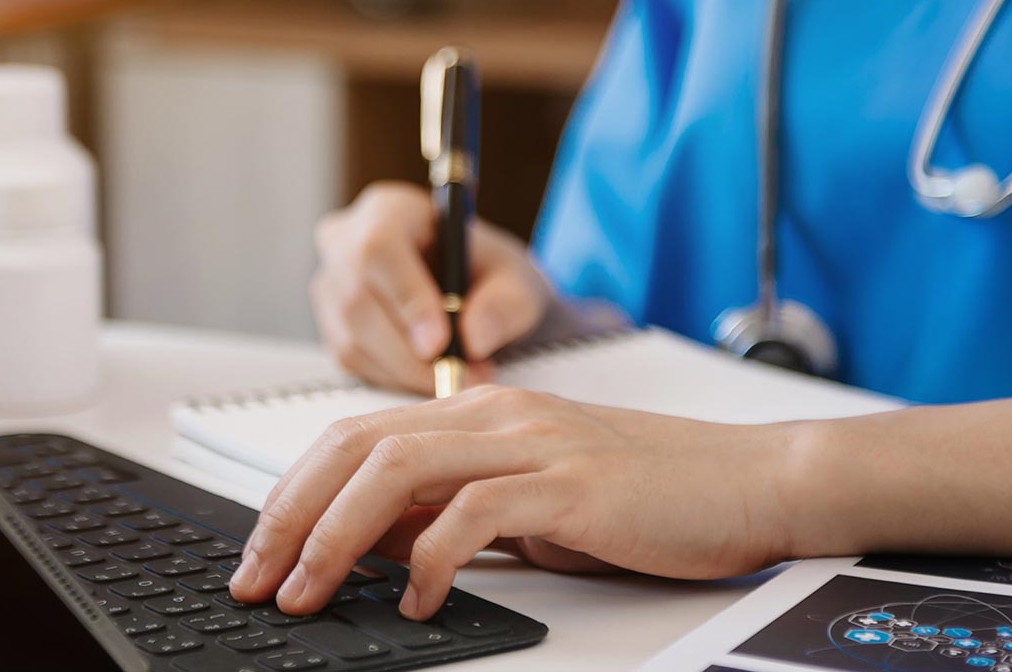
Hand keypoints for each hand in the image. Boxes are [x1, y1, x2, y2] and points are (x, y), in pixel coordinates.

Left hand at [228, 385, 806, 619]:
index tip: (260, 553)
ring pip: (397, 470)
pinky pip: (475, 512)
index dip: (295, 493)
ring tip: (310, 592)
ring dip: (338, 537)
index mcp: (481, 412)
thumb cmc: (650, 498)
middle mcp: (496, 414)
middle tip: (258, 580)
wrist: (753, 482)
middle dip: (292, 516)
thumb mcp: (532, 503)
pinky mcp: (572, 483)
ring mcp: (533, 443)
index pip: (356, 436)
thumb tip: (372, 544)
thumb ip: (453, 511)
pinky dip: (432, 559)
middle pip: (357, 447)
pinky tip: (420, 599)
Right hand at [312, 182, 553, 393]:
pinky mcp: (333, 327)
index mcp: (389, 209)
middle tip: (460, 376)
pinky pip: (354, 363)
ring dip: (408, 372)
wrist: (477, 297)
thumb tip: (474, 338)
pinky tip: (434, 377)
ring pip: (353, 339)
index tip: (439, 342)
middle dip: (410, 351)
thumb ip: (505, 306)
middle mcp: (345, 242)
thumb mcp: (518, 283)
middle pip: (358, 300)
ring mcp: (331, 287)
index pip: (379, 248)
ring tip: (462, 378)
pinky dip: (397, 380)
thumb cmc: (493, 277)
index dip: (405, 297)